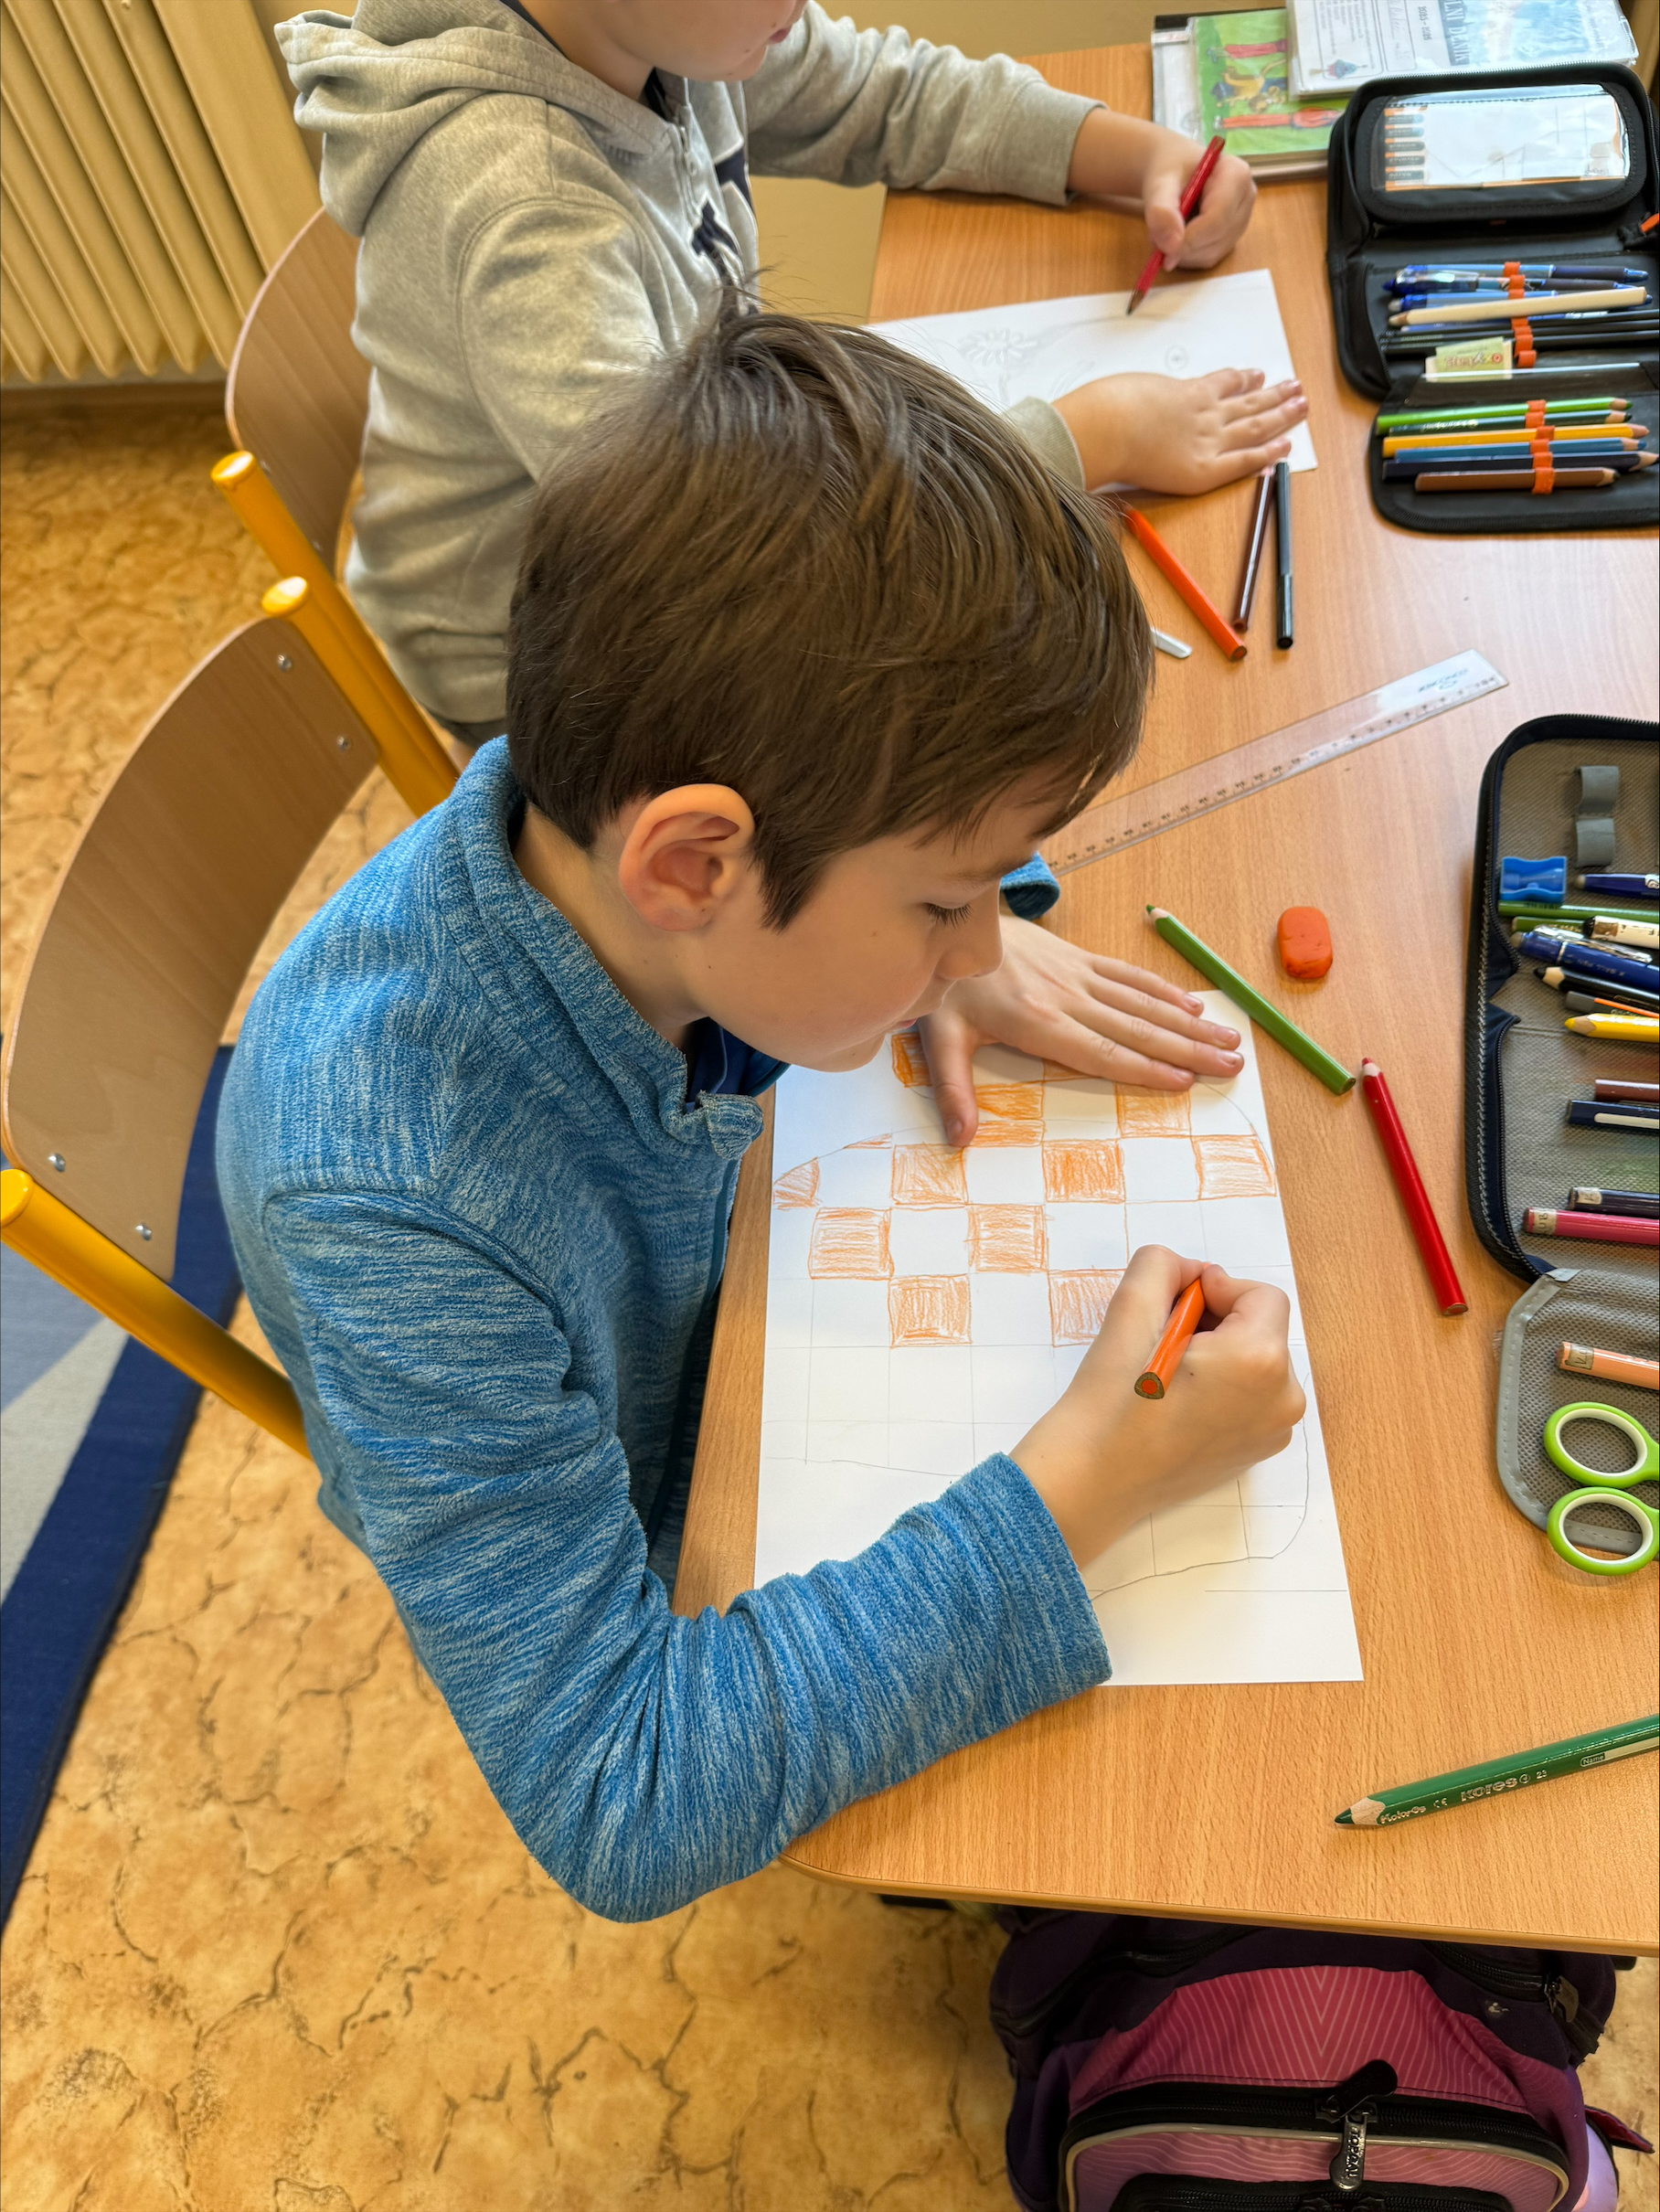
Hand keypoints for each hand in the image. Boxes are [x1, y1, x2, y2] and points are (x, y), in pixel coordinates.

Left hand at [915, 915, 1242, 1145]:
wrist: (948, 918)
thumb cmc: (945, 987)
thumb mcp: (939, 1041)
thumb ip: (952, 1091)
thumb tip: (959, 1140)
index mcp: (1037, 1023)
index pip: (1100, 1052)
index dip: (1143, 1068)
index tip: (1184, 1081)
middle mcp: (1067, 998)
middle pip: (1136, 1029)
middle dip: (1187, 1049)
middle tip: (1232, 1065)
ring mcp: (1077, 974)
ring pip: (1142, 1002)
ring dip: (1189, 1023)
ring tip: (1229, 1040)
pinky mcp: (1079, 957)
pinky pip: (1129, 975)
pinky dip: (1164, 990)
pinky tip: (1193, 1005)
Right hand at [1012, 1247, 1304, 1568]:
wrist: (1093, 1482)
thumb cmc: (1110, 1402)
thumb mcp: (1129, 1311)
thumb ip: (1163, 1265)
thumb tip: (1191, 1271)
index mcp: (1260, 1361)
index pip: (1259, 1295)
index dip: (1215, 1290)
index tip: (1174, 1311)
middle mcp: (1282, 1399)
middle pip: (1261, 1328)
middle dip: (1217, 1323)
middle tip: (1164, 1342)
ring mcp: (1274, 1431)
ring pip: (1256, 1362)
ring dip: (1219, 1353)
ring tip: (1169, 1374)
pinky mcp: (1258, 1452)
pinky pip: (1251, 1397)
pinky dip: (1223, 1387)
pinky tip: (1178, 1402)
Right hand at [1052, 368, 1305, 494]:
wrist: (1104, 428)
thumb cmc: (1107, 410)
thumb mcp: (1133, 392)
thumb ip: (1153, 401)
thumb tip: (1151, 409)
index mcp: (1187, 391)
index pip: (1224, 382)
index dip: (1243, 379)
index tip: (1256, 374)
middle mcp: (1205, 413)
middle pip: (1248, 401)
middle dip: (1274, 394)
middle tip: (1294, 386)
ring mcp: (1208, 440)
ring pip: (1255, 424)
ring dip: (1282, 414)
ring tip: (1301, 406)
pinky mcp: (1204, 470)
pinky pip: (1245, 459)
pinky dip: (1267, 452)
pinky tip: (1286, 445)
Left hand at [1141, 141, 1255, 268]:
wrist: (1174, 170)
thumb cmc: (1170, 170)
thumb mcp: (1160, 183)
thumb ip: (1161, 211)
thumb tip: (1171, 247)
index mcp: (1236, 175)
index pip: (1218, 219)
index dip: (1189, 239)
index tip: (1163, 248)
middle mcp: (1246, 198)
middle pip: (1217, 239)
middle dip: (1183, 246)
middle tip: (1157, 235)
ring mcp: (1242, 220)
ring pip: (1212, 254)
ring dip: (1183, 253)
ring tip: (1165, 231)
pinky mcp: (1232, 237)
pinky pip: (1209, 258)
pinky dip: (1187, 256)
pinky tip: (1177, 237)